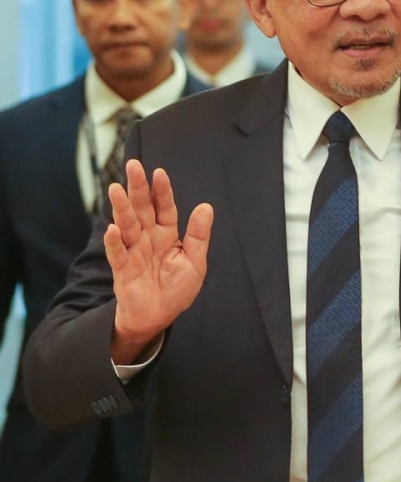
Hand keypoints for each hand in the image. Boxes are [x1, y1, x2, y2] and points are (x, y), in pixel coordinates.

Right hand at [105, 159, 213, 363]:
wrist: (159, 316)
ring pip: (126, 226)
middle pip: (142, 210)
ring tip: (115, 189)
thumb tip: (206, 206)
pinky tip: (113, 229)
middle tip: (133, 165)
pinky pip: (118, 254)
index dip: (162, 192)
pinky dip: (114, 243)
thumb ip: (198, 235)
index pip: (164, 208)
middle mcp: (148, 239)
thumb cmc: (176, 288)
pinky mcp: (123, 270)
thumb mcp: (195, 261)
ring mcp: (134, 252)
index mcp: (167, 234)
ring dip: (121, 208)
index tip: (159, 173)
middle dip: (137, 188)